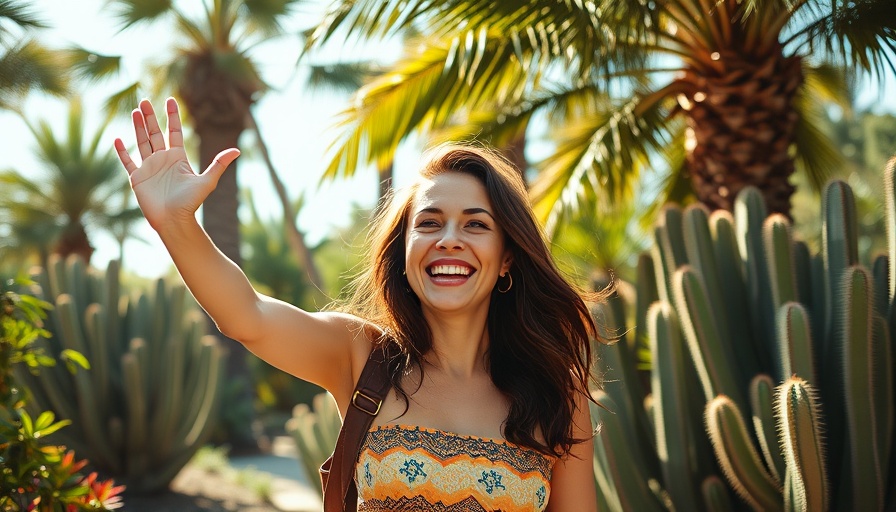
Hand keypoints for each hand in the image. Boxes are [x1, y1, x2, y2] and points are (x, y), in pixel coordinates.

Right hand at [113, 98, 239, 231]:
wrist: (175, 220)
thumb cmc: (191, 202)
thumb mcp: (208, 181)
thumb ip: (220, 164)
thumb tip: (238, 150)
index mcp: (178, 158)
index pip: (173, 132)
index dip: (172, 116)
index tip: (170, 100)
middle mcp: (162, 160)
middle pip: (155, 133)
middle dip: (150, 117)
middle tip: (145, 100)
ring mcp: (149, 168)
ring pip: (142, 142)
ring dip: (138, 127)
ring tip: (136, 111)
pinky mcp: (137, 178)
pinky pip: (128, 162)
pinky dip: (122, 151)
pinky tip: (117, 139)